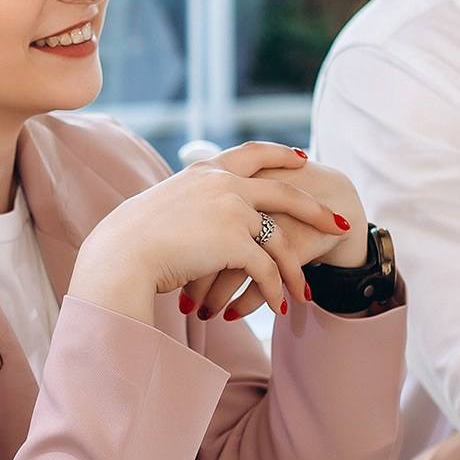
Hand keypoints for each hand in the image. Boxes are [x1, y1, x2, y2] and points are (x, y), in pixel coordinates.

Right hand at [69, 142, 352, 326]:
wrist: (121, 254)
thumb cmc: (128, 241)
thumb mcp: (160, 211)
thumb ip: (186, 207)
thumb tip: (192, 223)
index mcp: (204, 172)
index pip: (251, 153)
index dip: (279, 154)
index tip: (299, 158)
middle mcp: (223, 184)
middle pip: (284, 192)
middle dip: (315, 209)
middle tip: (338, 222)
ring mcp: (232, 209)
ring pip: (278, 240)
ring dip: (294, 271)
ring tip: (305, 293)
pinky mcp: (235, 240)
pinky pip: (266, 268)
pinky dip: (275, 289)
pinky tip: (280, 306)